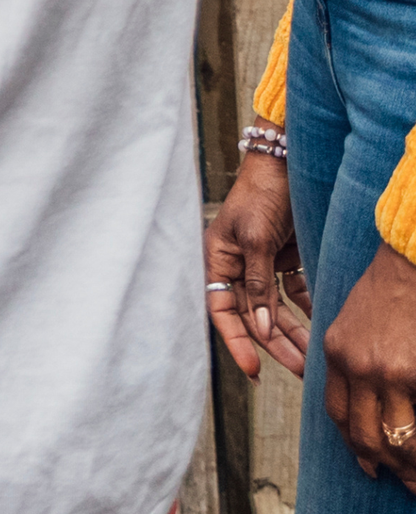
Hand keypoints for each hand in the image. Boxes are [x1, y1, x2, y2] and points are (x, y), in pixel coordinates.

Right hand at [206, 144, 308, 378]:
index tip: (254, 369)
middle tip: (299, 372)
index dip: (236, 340)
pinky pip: (293, 294)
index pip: (221, 308)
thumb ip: (257, 283)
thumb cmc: (260, 195)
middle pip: (252, 315)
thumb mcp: (255, 239)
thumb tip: (259, 325)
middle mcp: (236, 266)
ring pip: (275, 310)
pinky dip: (306, 309)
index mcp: (217, 258)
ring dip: (293, 333)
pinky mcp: (283, 260)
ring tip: (313, 361)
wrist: (287, 166)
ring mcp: (260, 264)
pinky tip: (320, 325)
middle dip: (275, 344)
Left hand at [325, 238, 415, 485]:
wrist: (406, 263)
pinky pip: (413, 420)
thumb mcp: (350, 321)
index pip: (337, 412)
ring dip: (407, 462)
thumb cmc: (385, 291)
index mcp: (335, 351)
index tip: (368, 461)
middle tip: (402, 480)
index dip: (354, 442)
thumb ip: (350, 358)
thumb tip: (362, 399)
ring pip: (391, 435)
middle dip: (381, 462)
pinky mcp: (409, 373)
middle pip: (362, 433)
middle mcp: (355, 365)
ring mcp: (384, 371)